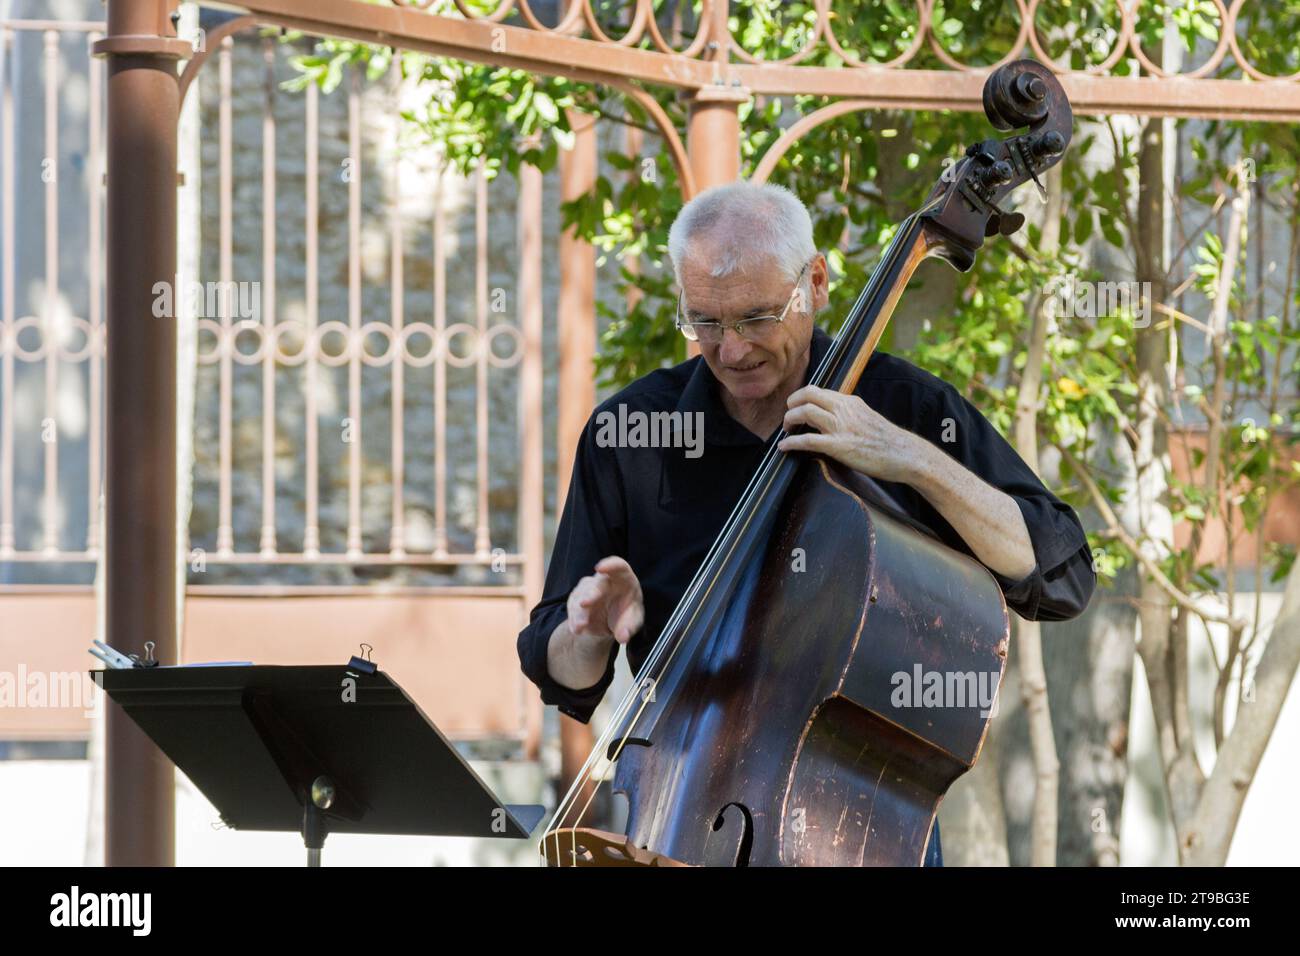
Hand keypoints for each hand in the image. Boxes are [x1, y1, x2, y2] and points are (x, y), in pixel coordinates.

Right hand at [566, 556, 644, 645]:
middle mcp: (605, 580)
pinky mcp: (577, 597)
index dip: (610, 565)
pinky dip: (574, 618)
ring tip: (580, 626)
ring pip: (581, 595)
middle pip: (597, 583)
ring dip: (579, 612)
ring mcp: (589, 587)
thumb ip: (629, 628)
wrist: (613, 620)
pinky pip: (573, 606)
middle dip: (590, 593)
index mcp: (624, 579)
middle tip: (585, 603)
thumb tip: (623, 637)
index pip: (619, 566)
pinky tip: (577, 629)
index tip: (600, 568)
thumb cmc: (627, 613)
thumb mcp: (633, 621)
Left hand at [778, 385, 924, 484]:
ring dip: (788, 421)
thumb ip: (848, 413)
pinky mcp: (838, 446)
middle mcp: (843, 409)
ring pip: (804, 412)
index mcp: (849, 401)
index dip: (801, 398)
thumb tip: (832, 416)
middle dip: (791, 404)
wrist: (903, 454)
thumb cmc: (886, 440)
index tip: (795, 408)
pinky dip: (791, 442)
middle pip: (807, 394)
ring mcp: (840, 427)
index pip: (817, 391)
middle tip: (788, 418)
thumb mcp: (866, 416)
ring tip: (786, 431)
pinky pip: (807, 440)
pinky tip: (784, 447)